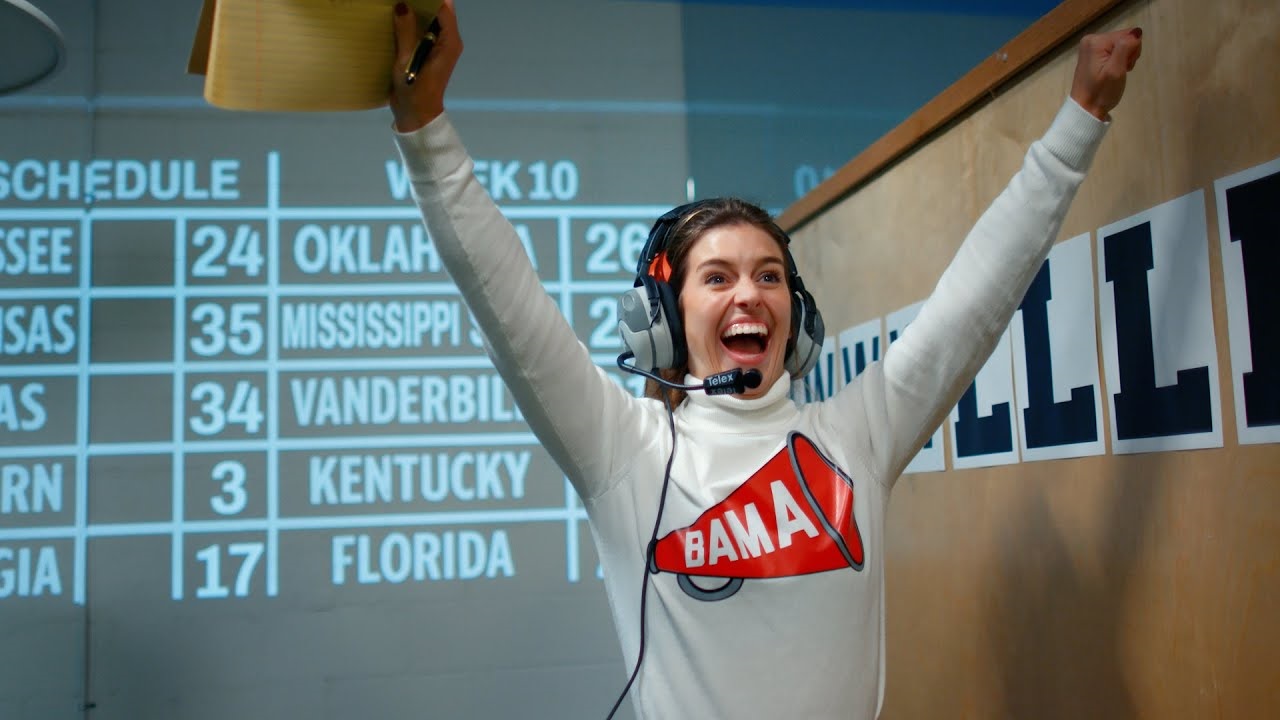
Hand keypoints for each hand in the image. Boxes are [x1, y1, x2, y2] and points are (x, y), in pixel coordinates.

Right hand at [389, 0, 462, 132]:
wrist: (416, 115)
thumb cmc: (414, 91)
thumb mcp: (406, 60)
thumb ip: (405, 32)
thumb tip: (403, 6)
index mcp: (449, 42)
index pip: (444, 8)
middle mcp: (448, 41)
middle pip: (439, 10)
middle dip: (422, 2)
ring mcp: (439, 46)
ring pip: (430, 19)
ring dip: (416, 11)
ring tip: (398, 4)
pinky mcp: (429, 51)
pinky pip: (423, 30)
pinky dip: (412, 23)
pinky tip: (397, 18)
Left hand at [1070, 28, 1141, 120]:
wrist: (1085, 109)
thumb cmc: (1101, 92)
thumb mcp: (1116, 70)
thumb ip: (1125, 48)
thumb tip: (1136, 31)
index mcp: (1096, 40)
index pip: (1129, 35)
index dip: (1132, 52)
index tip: (1124, 67)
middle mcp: (1091, 39)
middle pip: (1124, 38)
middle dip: (1128, 55)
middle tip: (1119, 72)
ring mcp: (1091, 47)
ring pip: (1122, 45)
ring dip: (1124, 59)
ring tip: (1115, 74)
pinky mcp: (1093, 55)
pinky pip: (1114, 51)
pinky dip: (1117, 61)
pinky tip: (1111, 72)